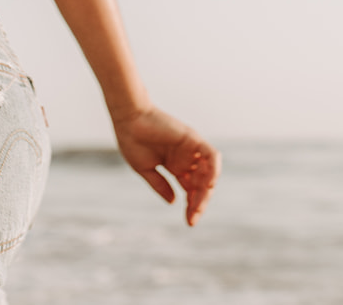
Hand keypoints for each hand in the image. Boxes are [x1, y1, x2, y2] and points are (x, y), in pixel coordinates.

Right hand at [112, 105, 219, 225]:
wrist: (128, 120)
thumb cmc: (132, 141)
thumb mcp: (146, 169)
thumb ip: (160, 185)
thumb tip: (173, 202)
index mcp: (175, 166)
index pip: (191, 190)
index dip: (192, 206)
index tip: (188, 222)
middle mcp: (186, 159)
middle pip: (201, 185)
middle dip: (199, 203)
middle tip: (192, 218)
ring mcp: (191, 150)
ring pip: (208, 173)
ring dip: (206, 191)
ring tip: (198, 205)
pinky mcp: (193, 139)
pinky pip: (211, 155)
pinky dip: (214, 169)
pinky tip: (208, 185)